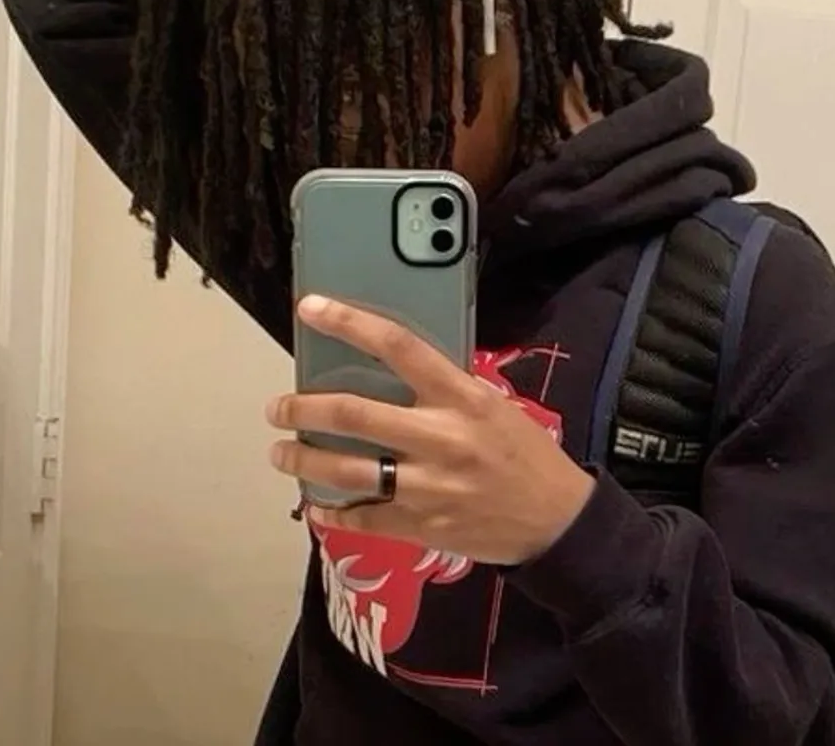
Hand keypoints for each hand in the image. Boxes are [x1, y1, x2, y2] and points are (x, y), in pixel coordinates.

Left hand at [267, 295, 595, 565]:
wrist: (556, 520)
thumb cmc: (524, 453)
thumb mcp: (491, 405)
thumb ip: (444, 390)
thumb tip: (390, 373)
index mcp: (461, 397)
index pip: (399, 346)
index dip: (350, 323)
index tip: (311, 308)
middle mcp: (440, 436)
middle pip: (356, 413)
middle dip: (304, 408)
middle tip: (278, 407)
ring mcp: (428, 485)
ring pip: (348, 469)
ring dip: (304, 459)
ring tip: (281, 452)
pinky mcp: (422, 526)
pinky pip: (363, 518)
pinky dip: (331, 510)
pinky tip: (316, 503)